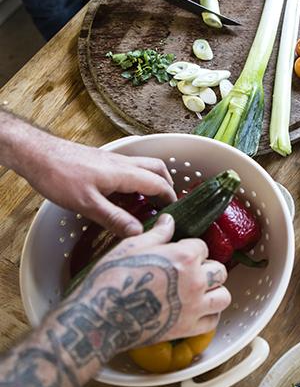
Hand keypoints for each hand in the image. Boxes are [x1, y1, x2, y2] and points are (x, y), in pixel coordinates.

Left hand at [24, 134, 176, 236]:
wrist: (39, 154)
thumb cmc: (60, 176)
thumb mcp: (87, 204)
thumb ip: (114, 218)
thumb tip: (138, 232)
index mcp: (125, 173)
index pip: (158, 184)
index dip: (169, 198)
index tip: (174, 213)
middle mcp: (123, 163)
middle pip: (157, 168)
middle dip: (166, 184)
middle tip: (166, 204)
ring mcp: (113, 160)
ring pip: (144, 166)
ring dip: (152, 180)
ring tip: (148, 201)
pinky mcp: (102, 161)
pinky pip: (129, 168)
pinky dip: (136, 179)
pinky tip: (124, 194)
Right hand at [70, 214, 229, 349]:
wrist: (100, 317)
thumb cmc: (113, 277)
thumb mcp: (133, 246)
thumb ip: (158, 233)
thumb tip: (169, 220)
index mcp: (185, 256)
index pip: (202, 247)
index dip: (191, 249)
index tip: (179, 255)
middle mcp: (196, 280)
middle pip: (219, 270)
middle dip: (207, 269)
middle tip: (192, 273)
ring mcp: (194, 306)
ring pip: (223, 296)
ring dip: (215, 291)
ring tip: (201, 291)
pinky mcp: (188, 329)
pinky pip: (212, 321)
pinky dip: (209, 316)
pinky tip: (198, 311)